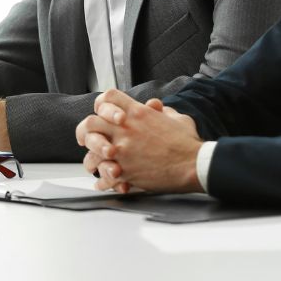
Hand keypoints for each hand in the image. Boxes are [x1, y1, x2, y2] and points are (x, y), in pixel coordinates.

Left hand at [76, 89, 202, 192]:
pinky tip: (103, 183)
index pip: (109, 97)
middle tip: (87, 138)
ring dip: (91, 158)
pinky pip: (103, 176)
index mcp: (138, 113)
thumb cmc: (187, 143)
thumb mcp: (177, 118)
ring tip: (93, 163)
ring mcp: (123, 150)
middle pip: (91, 122)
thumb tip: (155, 107)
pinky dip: (102, 181)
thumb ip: (162, 111)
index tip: (103, 113)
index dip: (104, 104)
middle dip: (86, 131)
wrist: (194, 164)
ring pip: (91, 150)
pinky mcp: (125, 171)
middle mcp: (126, 129)